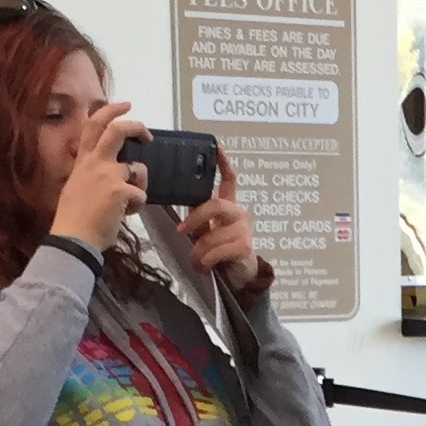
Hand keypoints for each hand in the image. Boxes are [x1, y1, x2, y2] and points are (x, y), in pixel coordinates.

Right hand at [50, 99, 147, 250]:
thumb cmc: (74, 218)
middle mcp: (95, 162)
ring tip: (129, 201)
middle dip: (137, 127)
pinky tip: (123, 215)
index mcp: (83, 161)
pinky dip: (136, 206)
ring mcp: (108, 175)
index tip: (126, 105)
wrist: (73, 238)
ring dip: (141, 183)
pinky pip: (140, 195)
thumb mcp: (75, 186)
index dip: (111, 111)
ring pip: (138, 169)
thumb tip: (104, 174)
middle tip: (147, 136)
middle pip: (118, 131)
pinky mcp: (121, 191)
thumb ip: (89, 174)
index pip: (93, 125)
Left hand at [181, 145, 262, 292]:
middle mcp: (238, 213)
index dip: (224, 164)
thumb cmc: (221, 252)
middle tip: (181, 230)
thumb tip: (183, 202)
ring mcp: (243, 229)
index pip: (229, 180)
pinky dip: (205, 262)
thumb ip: (198, 216)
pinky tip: (205, 268)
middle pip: (215, 205)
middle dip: (195, 218)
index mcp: (228, 206)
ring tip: (196, 262)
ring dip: (197, 252)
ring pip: (211, 235)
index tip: (218, 148)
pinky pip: (216, 251)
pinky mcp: (244, 246)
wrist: (240, 277)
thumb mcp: (206, 231)